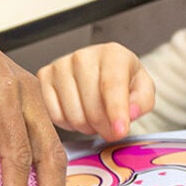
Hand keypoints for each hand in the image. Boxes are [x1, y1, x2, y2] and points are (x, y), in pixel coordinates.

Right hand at [37, 42, 154, 141]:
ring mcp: (60, 66)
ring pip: (72, 114)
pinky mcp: (43, 78)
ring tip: (94, 120)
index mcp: (112, 54)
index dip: (116, 111)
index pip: (112, 85)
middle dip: (103, 126)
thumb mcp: (141, 89)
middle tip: (109, 130)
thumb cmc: (120, 79)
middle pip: (91, 105)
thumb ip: (142, 101)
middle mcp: (83, 56)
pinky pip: (54, 115)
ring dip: (86, 127)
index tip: (119, 131)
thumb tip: (129, 113)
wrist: (97, 71)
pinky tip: (77, 115)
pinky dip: (67, 124)